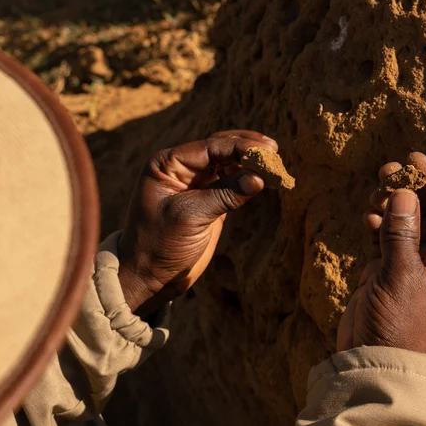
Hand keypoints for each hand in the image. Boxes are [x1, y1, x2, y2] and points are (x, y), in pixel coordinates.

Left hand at [117, 131, 277, 314]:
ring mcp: (195, 185)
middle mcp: (180, 169)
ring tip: (274, 163)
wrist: (150, 277)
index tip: (265, 151)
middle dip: (246, 148)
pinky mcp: (208, 202)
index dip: (239, 147)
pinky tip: (266, 179)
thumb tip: (259, 178)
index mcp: (167, 164)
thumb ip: (225, 195)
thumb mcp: (191, 216)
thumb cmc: (159, 245)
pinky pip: (231, 183)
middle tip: (273, 150)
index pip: (209, 147)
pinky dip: (248, 180)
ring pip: (227, 164)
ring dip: (250, 163)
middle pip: (219, 149)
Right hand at [336, 152, 425, 355]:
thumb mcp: (402, 279)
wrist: (373, 367)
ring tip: (375, 189)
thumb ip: (402, 234)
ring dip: (392, 204)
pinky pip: (387, 239)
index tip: (415, 159)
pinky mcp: (388, 275)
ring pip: (406, 224)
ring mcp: (413, 269)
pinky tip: (369, 215)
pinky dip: (378, 224)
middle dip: (411, 190)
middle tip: (388, 169)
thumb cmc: (400, 330)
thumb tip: (404, 191)